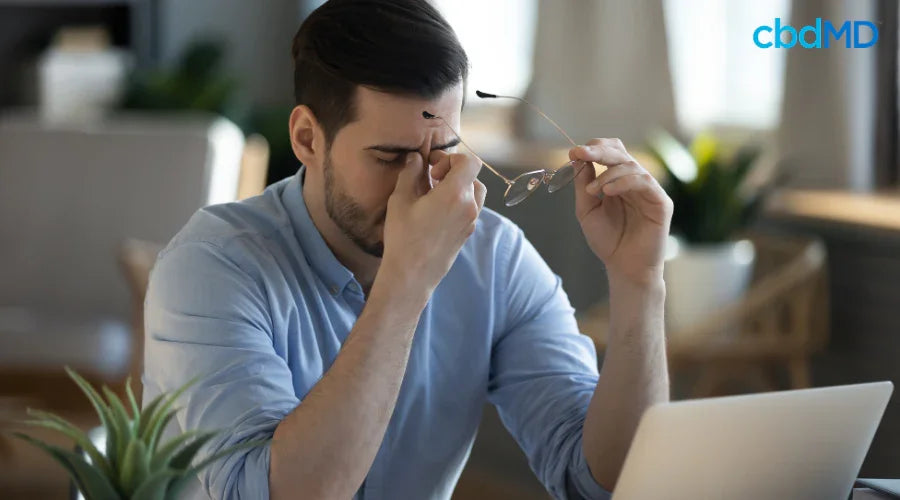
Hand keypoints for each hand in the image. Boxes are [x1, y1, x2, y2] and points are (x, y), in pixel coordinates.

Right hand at [379, 151, 485, 295]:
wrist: (412, 274)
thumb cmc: (404, 237)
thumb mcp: (400, 200)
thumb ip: (410, 173)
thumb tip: (416, 158)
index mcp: (456, 194)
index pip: (470, 162)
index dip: (451, 158)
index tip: (432, 168)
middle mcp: (470, 206)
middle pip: (473, 177)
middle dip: (453, 171)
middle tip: (431, 178)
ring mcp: (471, 222)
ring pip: (475, 193)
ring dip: (459, 187)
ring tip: (435, 193)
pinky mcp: (467, 233)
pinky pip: (471, 209)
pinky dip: (459, 202)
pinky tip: (437, 210)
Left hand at [570, 138, 672, 286]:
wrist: (624, 267)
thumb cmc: (607, 241)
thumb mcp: (586, 209)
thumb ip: (583, 183)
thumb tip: (578, 156)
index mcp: (617, 180)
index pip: (610, 152)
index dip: (593, 148)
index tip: (573, 152)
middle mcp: (635, 182)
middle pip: (620, 153)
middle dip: (598, 151)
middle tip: (580, 153)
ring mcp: (649, 190)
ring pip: (631, 165)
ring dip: (607, 173)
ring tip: (592, 190)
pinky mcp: (661, 202)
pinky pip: (644, 182)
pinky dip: (624, 182)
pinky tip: (608, 192)